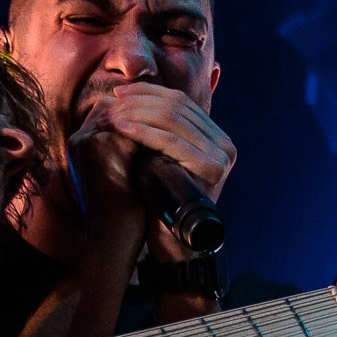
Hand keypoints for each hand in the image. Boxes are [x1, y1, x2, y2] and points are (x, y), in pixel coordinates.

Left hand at [65, 82, 235, 249]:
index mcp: (215, 138)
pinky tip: (121, 129)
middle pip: (178, 107)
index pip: (181, 102)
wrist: (172, 244)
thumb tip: (131, 97)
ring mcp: (220, 155)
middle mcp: (223, 144)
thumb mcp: (158, 159)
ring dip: (138, 113)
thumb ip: (157, 133)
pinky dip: (144, 132)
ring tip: (112, 114)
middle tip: (113, 99)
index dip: (148, 92)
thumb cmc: (158, 202)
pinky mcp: (211, 167)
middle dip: (141, 100)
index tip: (120, 92)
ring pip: (174, 120)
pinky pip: (172, 142)